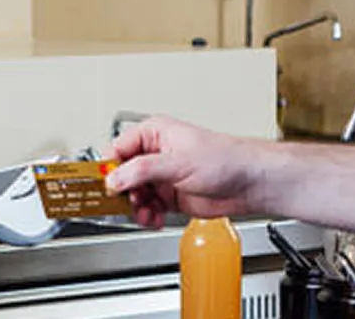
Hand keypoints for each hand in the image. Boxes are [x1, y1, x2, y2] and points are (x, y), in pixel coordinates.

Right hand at [104, 115, 264, 226]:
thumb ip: (142, 170)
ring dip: (136, 207)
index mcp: (154, 134)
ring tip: (146, 213)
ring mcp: (162, 176)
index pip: (118, 150)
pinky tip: (154, 218)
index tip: (105, 186)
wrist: (249, 183)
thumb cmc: (226, 159)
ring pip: (133, 194)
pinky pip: (147, 207)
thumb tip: (115, 178)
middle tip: (129, 203)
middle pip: (122, 175)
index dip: (109, 169)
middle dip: (123, 193)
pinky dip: (147, 215)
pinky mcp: (169, 196)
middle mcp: (155, 154)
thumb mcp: (178, 162)